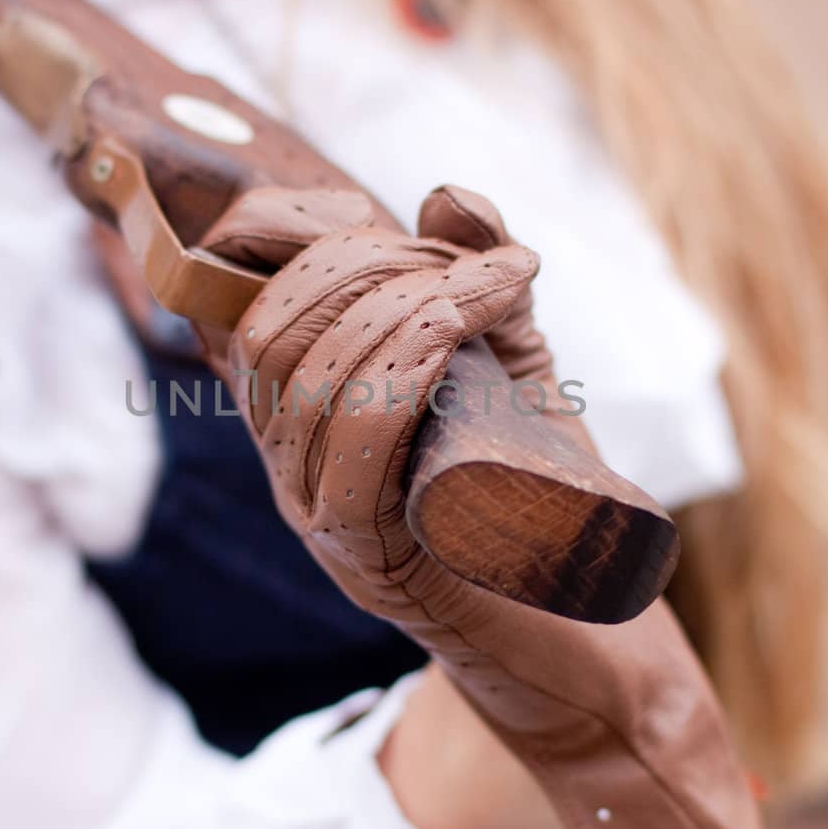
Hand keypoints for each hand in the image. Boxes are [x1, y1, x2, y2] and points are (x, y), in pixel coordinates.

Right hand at [203, 184, 769, 828]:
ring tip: (489, 288)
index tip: (357, 204)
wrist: (588, 631)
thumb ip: (484, 283)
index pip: (239, 301)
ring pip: (311, 381)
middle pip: (273, 329)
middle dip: (362, 263)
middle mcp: (289, 461)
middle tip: (460, 264)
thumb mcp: (515, 366)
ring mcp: (316, 514)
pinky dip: (404, 370)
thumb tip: (447, 197)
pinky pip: (352, 450)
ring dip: (401, 305)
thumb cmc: (542, 494)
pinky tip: (462, 336)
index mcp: (303, 409)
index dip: (274, 231)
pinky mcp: (366, 560)